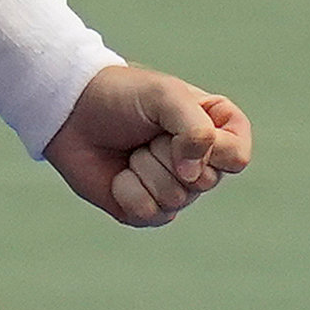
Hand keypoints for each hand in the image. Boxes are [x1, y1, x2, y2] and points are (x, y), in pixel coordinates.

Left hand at [42, 66, 252, 227]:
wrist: (72, 112)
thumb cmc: (122, 95)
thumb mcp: (166, 95)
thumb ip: (196, 129)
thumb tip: (193, 178)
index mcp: (216, 129)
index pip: (237, 156)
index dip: (212, 147)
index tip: (181, 125)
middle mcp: (201, 162)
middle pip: (206, 181)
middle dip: (168, 154)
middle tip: (148, 134)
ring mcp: (175, 189)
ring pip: (175, 199)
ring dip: (145, 169)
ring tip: (132, 150)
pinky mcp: (147, 210)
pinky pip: (149, 214)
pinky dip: (128, 191)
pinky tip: (120, 173)